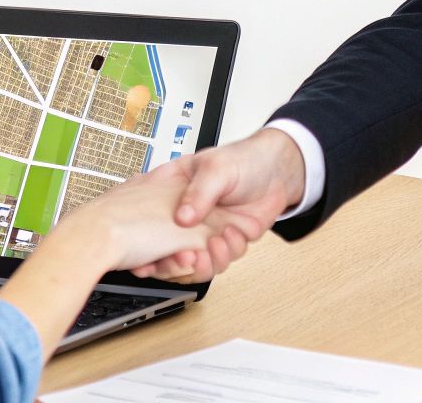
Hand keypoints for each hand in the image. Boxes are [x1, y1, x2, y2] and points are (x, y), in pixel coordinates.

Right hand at [128, 128, 305, 281]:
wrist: (279, 171)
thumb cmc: (245, 159)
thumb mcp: (217, 168)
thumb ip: (199, 192)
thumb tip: (182, 218)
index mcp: (173, 192)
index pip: (146, 222)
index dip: (142, 245)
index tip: (145, 260)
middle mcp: (186, 216)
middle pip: (166, 251)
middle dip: (174, 263)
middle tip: (186, 258)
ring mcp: (205, 231)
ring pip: (194, 261)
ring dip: (203, 262)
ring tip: (213, 246)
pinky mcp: (225, 241)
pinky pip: (220, 260)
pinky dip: (226, 253)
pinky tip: (233, 235)